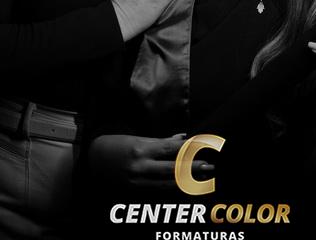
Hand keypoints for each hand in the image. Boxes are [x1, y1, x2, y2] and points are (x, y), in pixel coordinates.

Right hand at [88, 133, 214, 189]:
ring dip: (188, 182)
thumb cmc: (115, 144)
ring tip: (205, 179)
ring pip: (169, 183)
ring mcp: (138, 181)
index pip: (172, 148)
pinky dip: (175, 189)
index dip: (190, 148)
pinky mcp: (136, 192)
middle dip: (194, 168)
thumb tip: (182, 137)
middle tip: (211, 166)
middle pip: (173, 169)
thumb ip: (161, 140)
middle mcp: (141, 166)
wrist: (91, 162)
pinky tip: (187, 188)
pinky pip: (160, 191)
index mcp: (142, 148)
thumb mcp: (137, 137)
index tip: (204, 146)